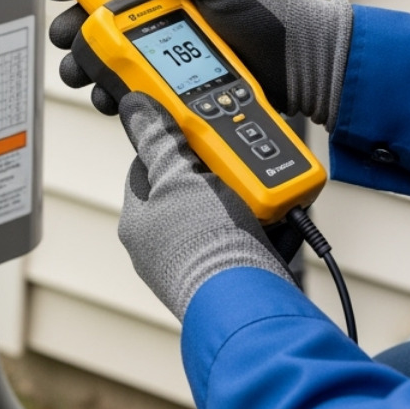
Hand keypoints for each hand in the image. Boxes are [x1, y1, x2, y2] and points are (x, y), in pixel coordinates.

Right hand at [49, 0, 353, 126]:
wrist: (306, 66)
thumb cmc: (271, 14)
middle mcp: (163, 19)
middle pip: (99, 26)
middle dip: (75, 35)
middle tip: (68, 47)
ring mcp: (168, 58)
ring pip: (110, 63)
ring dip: (90, 70)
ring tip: (86, 78)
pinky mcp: (177, 92)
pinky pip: (135, 94)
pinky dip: (116, 96)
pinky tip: (112, 100)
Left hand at [117, 93, 296, 320]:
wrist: (248, 302)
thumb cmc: (203, 243)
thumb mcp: (177, 176)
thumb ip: (158, 139)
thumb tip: (134, 107)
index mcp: (137, 223)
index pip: (144, 169)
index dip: (167, 144)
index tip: (191, 131)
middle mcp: (162, 247)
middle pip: (187, 190)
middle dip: (214, 172)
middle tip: (235, 159)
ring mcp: (196, 264)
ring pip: (220, 214)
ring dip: (243, 197)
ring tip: (259, 187)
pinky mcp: (230, 276)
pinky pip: (246, 238)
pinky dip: (262, 224)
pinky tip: (276, 215)